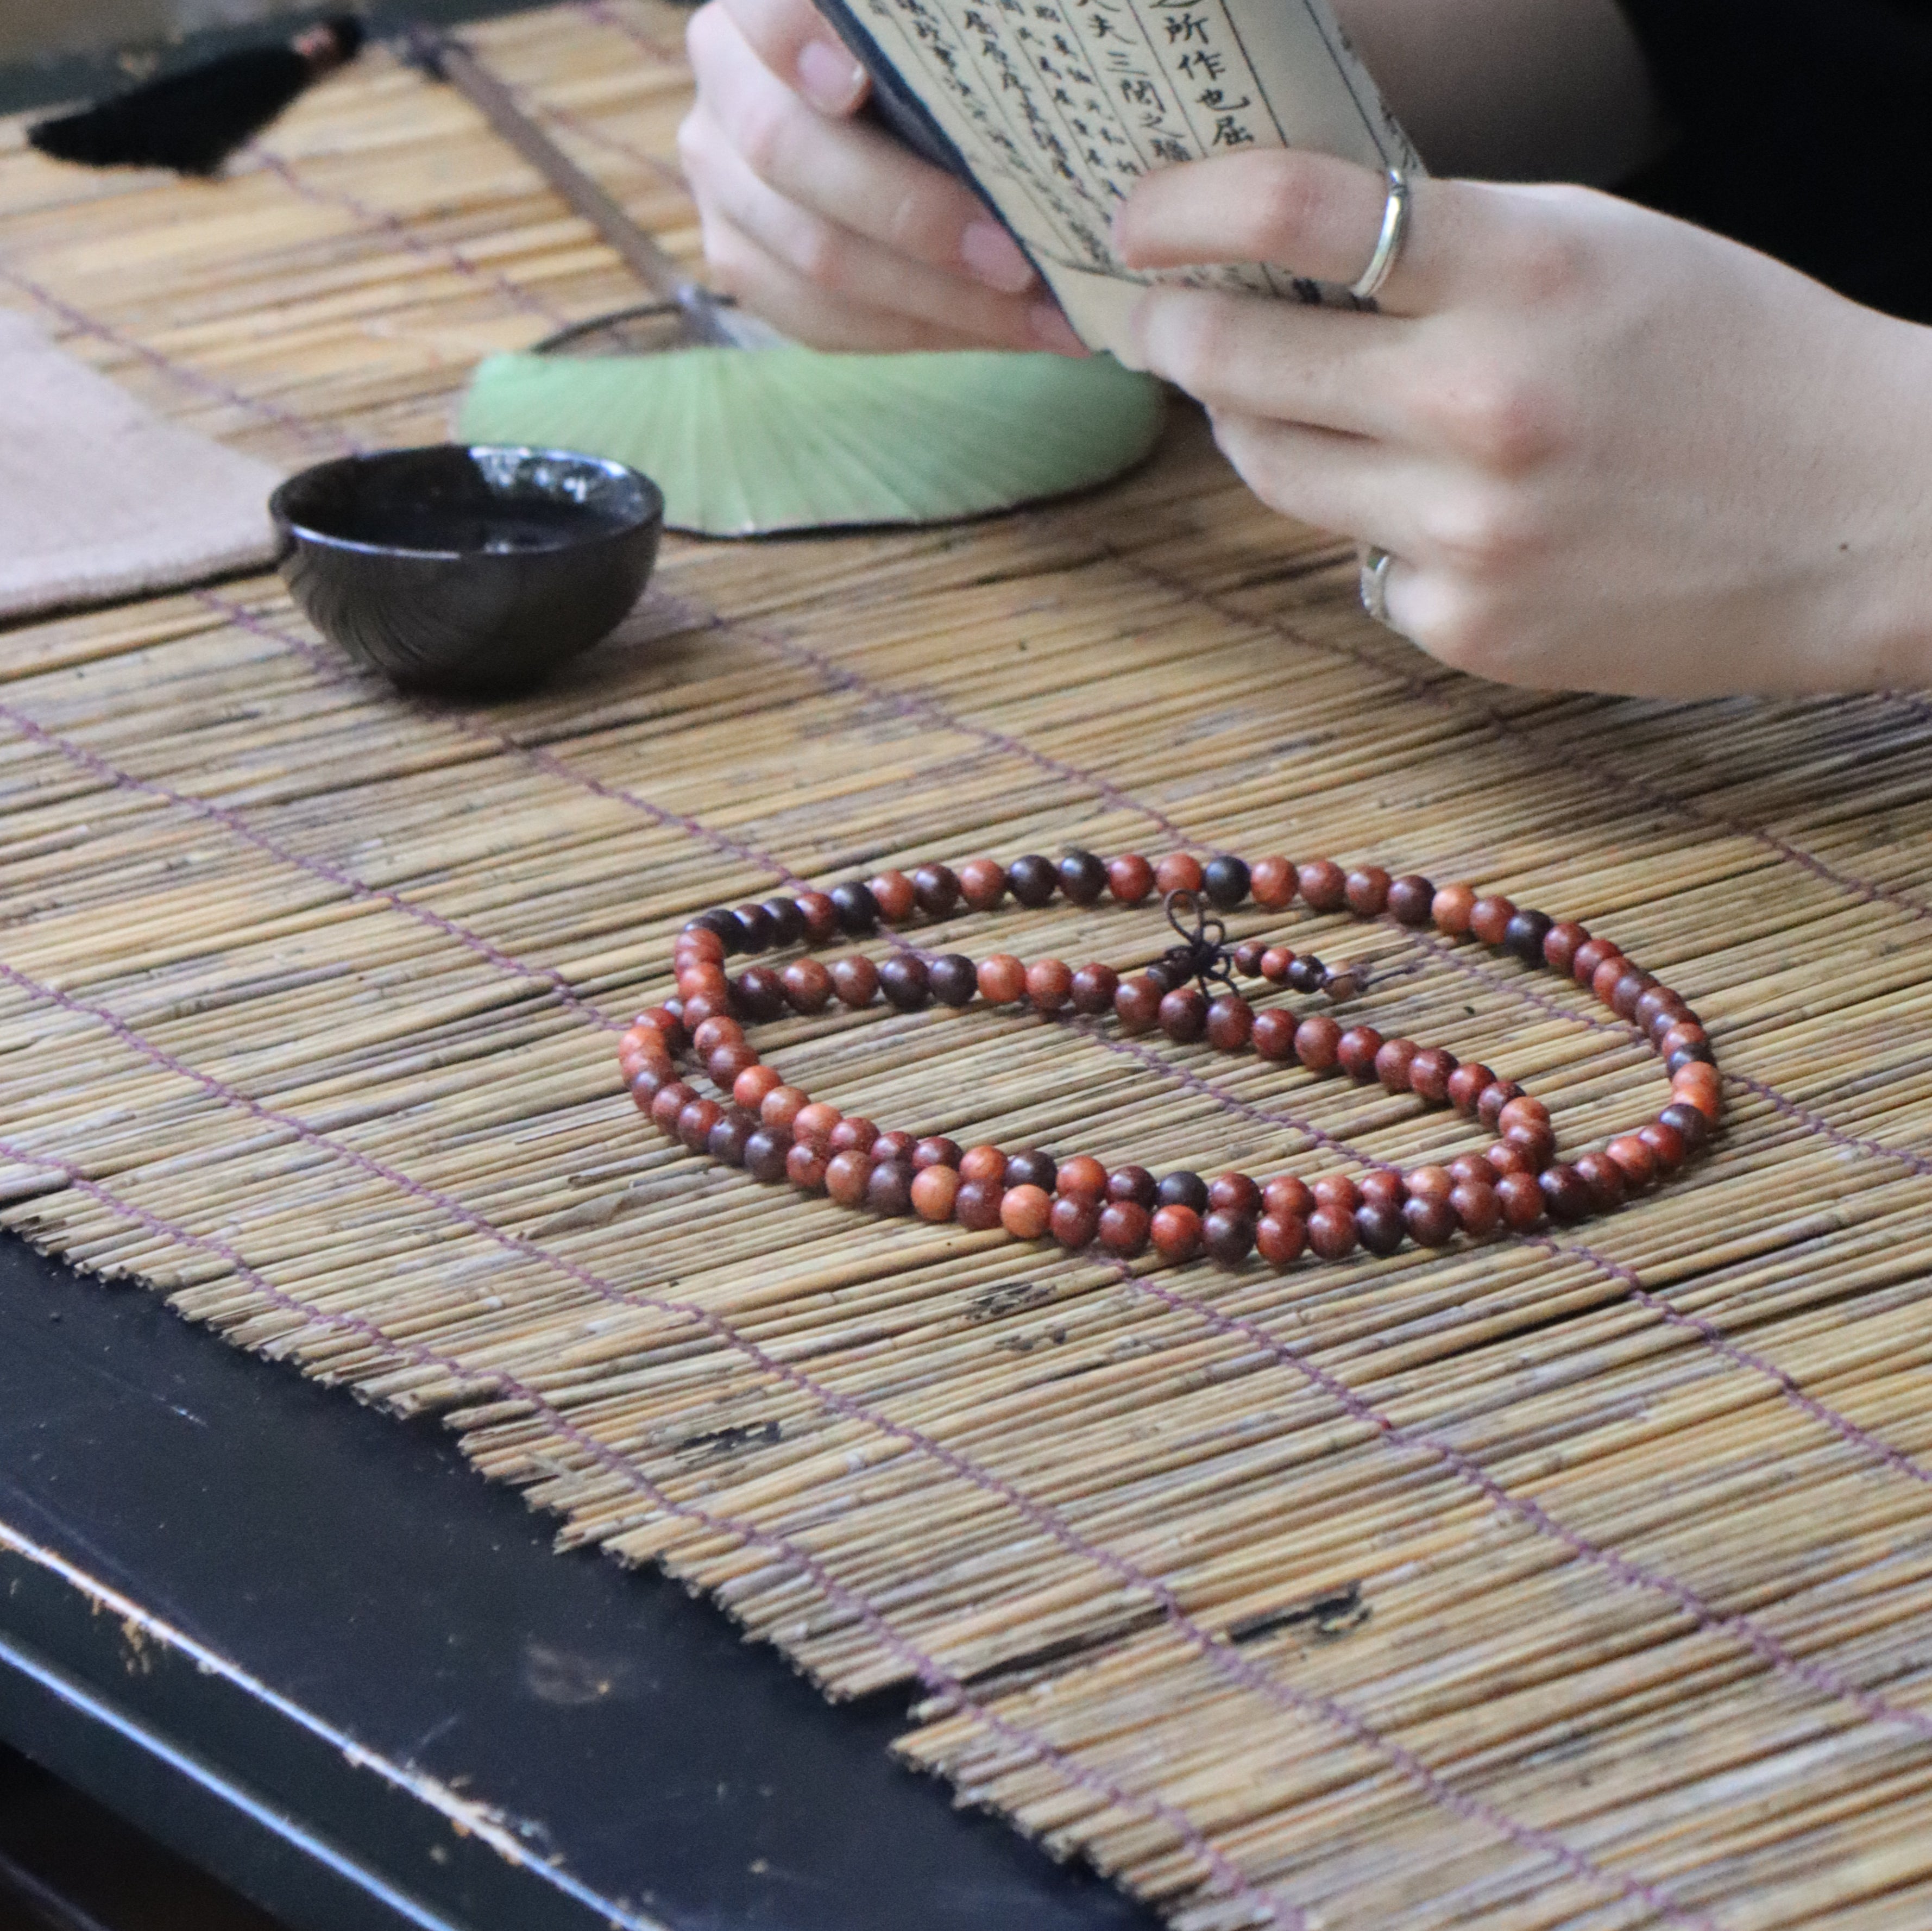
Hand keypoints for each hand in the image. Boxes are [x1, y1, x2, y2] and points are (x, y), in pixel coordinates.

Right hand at [678, 0, 1082, 353]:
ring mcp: (721, 179)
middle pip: (789, 154)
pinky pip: (824, 320)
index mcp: (765, 6)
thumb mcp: (941, 54)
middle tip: (1015, 258)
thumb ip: (956, 61)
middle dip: (913, 217)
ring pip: (814, 257)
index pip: (765, 14)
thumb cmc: (940, 74)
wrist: (880, 126)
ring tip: (1039, 314)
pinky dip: (925, 329)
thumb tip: (1068, 126)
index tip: (855, 84)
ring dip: (942, 299)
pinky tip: (1004, 329)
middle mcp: (726, 84)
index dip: (797, 44)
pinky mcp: (740, 260)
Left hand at [1117, 151, 1931, 695]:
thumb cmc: (1733, 359)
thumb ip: (1443, 244)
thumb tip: (1283, 250)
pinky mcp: (1466, 629)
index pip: (1290, 215)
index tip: (1139, 219)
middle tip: (1165, 318)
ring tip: (1291, 398)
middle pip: (1235, 363)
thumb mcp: (1597, 247)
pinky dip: (1370, 522)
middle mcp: (1479, 406)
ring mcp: (1465, 535)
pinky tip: (1438, 503)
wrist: (1863, 518)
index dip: (1183, 209)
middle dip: (1178, 333)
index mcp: (1523, 270)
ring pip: (1273, 471)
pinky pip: (1357, 560)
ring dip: (1255, 425)